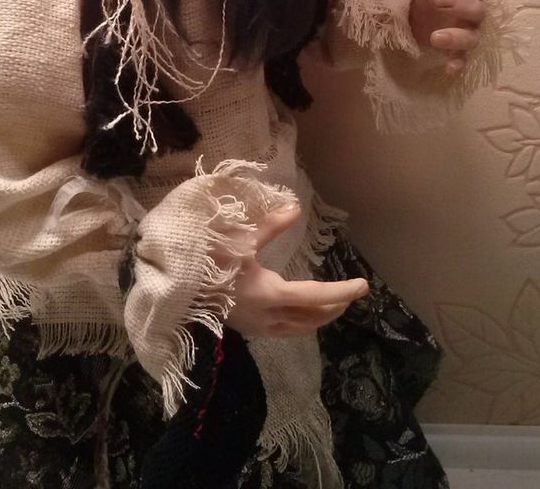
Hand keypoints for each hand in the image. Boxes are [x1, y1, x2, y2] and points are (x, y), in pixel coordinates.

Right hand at [214, 204, 368, 338]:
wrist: (176, 290)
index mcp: (271, 294)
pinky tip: (299, 313)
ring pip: (300, 328)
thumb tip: (295, 209)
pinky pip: (285, 330)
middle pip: (313, 317)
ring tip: (332, 304)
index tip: (363, 285)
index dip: (342, 291)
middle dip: (335, 305)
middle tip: (351, 292)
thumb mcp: (240, 240)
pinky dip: (301, 322)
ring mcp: (259, 327)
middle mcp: (269, 316)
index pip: (317, 296)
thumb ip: (270, 225)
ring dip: (320, 316)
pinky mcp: (249, 329)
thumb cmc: (207, 262)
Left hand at [409, 0, 485, 76]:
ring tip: (435, 38)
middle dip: (458, 5)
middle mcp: (475, 14)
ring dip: (456, 37)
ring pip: (471, 37)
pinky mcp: (460, 52)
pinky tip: (449, 70)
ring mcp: (469, 33)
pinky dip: (457, 64)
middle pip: (476, 10)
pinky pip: (463, 60)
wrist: (427, 20)